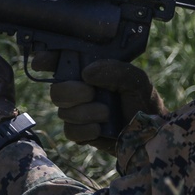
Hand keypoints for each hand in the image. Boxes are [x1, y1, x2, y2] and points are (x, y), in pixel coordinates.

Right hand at [32, 53, 166, 152]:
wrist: (152, 135)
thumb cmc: (144, 102)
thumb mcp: (135, 79)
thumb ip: (114, 70)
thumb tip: (86, 73)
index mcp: (91, 72)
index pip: (62, 62)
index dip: (47, 59)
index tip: (42, 61)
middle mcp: (81, 90)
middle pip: (55, 90)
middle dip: (71, 91)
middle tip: (91, 92)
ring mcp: (79, 113)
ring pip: (63, 111)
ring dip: (86, 112)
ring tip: (107, 113)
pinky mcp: (81, 133)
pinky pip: (69, 131)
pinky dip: (85, 130)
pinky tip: (100, 129)